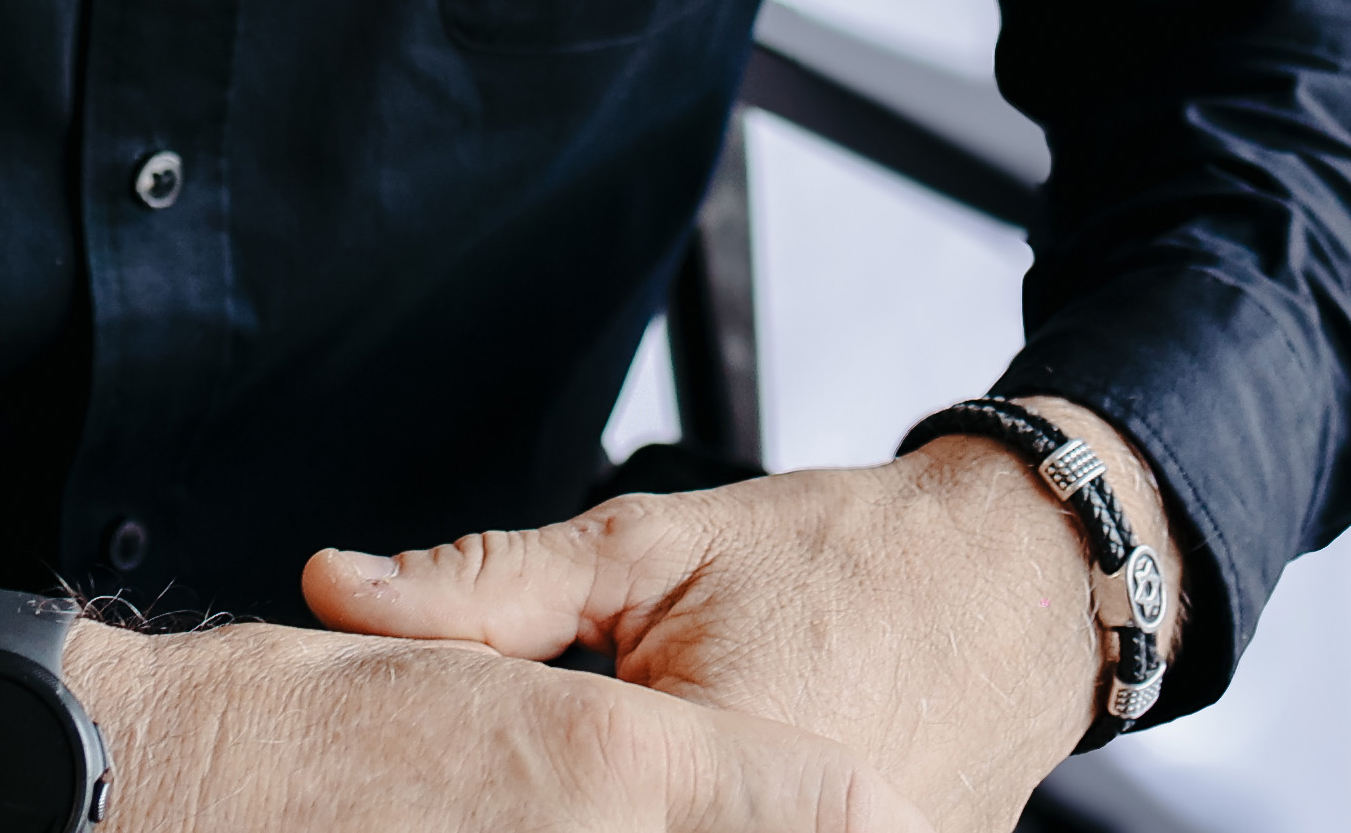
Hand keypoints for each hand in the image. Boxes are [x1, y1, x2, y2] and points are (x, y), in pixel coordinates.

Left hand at [298, 400, 1182, 832]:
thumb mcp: (652, 545)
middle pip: (616, 828)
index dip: (485, 802)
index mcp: (711, 753)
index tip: (434, 793)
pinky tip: (678, 810)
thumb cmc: (837, 556)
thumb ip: (489, 583)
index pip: (555, 808)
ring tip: (617, 791)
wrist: (1017, 586)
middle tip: (516, 787)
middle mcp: (786, 832)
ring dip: (640, 822)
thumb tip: (333, 588)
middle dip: (555, 810)